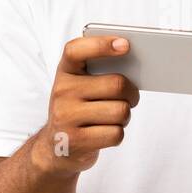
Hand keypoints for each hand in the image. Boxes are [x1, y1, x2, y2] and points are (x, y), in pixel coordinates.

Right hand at [34, 35, 139, 176]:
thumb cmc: (78, 109)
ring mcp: (66, 116)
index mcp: (65, 71)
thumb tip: (136, 66)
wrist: (55, 147)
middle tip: (130, 97)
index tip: (125, 45)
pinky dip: (117, 134)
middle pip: (116, 84)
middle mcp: (61, 91)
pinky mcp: (76, 141)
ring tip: (115, 116)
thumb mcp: (80, 85)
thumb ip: (101, 72)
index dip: (101, 44)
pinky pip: (116, 134)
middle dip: (131, 93)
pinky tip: (104, 132)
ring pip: (120, 111)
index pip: (76, 50)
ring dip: (125, 116)